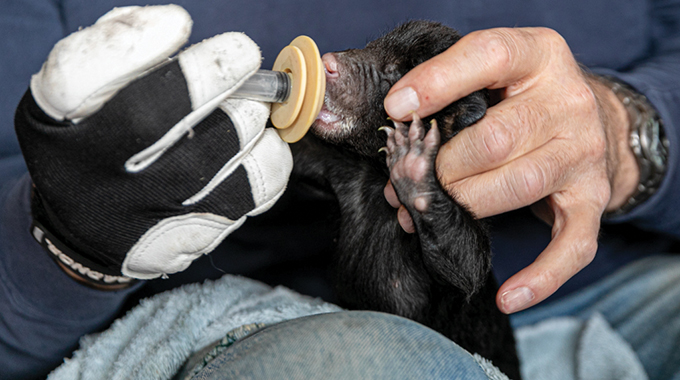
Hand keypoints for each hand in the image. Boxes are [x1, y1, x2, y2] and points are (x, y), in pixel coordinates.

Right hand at [15, 5, 291, 283]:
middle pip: (152, 118)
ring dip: (248, 120)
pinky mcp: (180, 245)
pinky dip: (269, 161)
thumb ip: (121, 48)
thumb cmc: (101, 137)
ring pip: (212, 160)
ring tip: (250, 108)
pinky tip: (259, 146)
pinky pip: (248, 196)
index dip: (136, 43)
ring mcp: (138, 215)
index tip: (180, 24)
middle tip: (243, 57)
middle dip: (214, 76)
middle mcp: (90, 174)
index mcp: (56, 122)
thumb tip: (174, 28)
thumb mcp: (86, 90)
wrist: (92, 224)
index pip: (77, 76)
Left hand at [383, 27, 638, 312]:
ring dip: (462, 207)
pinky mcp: (592, 199)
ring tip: (422, 214)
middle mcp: (568, 103)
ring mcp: (583, 154)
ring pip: (515, 188)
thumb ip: (448, 85)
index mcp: (538, 55)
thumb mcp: (489, 71)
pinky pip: (572, 244)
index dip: (438, 83)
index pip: (488, 57)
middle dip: (438, 168)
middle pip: (494, 139)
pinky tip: (508, 297)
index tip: (397, 108)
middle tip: (403, 180)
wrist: (584, 119)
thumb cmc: (517, 95)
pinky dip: (540, 276)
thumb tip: (396, 117)